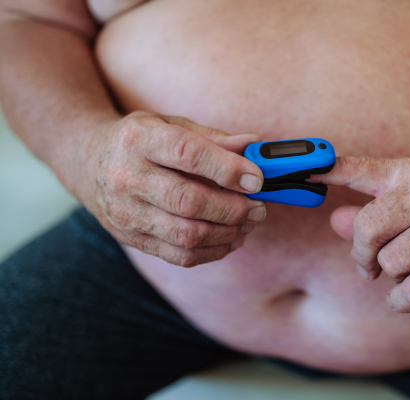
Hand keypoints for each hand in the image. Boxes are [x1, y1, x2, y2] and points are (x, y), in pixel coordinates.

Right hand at [81, 111, 265, 266]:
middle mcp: (126, 177)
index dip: (227, 169)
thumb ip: (212, 138)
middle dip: (233, 208)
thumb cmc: (140, 140)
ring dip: (227, 233)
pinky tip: (231, 239)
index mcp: (138, 139)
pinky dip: (213, 251)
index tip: (257, 179)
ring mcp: (126, 213)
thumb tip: (254, 145)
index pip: (187, 154)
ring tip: (249, 222)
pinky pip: (179, 255)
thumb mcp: (171, 124)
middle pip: (188, 201)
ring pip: (186, 234)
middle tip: (259, 206)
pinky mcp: (132, 238)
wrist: (88, 162)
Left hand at [311, 156, 409, 312]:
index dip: (327, 170)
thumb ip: (373, 207)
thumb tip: (334, 220)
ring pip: (391, 264)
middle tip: (369, 265)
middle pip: (368, 229)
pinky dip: (403, 299)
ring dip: (394, 276)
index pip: (360, 169)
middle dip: (362, 254)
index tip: (303, 171)